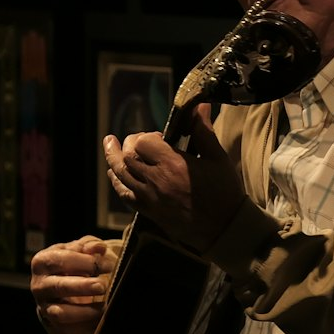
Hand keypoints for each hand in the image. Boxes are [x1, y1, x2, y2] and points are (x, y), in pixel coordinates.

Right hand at [30, 234, 117, 333]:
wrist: (70, 287)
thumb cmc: (78, 263)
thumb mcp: (82, 249)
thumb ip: (90, 245)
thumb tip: (98, 248)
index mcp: (43, 262)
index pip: (62, 260)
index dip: (86, 262)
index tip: (108, 265)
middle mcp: (39, 285)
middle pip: (59, 286)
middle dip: (82, 287)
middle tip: (102, 286)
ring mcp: (43, 307)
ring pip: (60, 313)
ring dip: (84, 311)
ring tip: (104, 306)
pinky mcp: (52, 326)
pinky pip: (67, 330)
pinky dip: (85, 326)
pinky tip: (101, 319)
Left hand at [103, 105, 243, 250]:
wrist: (222, 226)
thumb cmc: (223, 190)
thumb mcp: (217, 157)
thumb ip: (204, 131)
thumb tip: (200, 106)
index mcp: (173, 165)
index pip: (144, 143)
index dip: (147, 135)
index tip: (160, 136)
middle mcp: (156, 180)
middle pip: (127, 157)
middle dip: (129, 144)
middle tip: (139, 140)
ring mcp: (149, 197)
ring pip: (120, 175)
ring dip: (113, 158)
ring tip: (110, 144)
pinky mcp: (148, 210)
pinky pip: (124, 194)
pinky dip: (116, 181)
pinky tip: (114, 173)